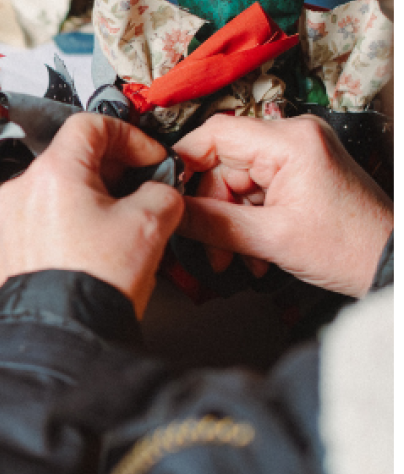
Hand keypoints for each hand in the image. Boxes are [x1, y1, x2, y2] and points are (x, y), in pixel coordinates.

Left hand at [0, 113, 183, 317]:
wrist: (59, 336)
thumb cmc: (97, 282)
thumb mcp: (150, 226)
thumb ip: (161, 193)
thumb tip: (158, 192)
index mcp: (54, 172)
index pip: (91, 125)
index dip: (128, 136)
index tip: (149, 160)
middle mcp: (19, 189)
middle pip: (69, 159)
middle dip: (109, 171)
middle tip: (137, 194)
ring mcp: (4, 219)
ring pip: (51, 192)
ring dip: (84, 199)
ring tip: (111, 229)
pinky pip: (33, 221)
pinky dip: (60, 224)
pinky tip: (82, 250)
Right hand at [174, 114, 392, 296]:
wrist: (391, 263)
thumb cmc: (349, 247)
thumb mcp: (270, 239)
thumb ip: (211, 223)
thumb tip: (168, 211)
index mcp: (290, 141)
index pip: (214, 134)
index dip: (183, 163)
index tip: (168, 195)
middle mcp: (294, 138)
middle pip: (222, 164)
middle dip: (211, 208)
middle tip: (210, 247)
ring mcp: (298, 155)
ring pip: (235, 183)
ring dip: (228, 222)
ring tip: (238, 258)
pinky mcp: (299, 173)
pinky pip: (254, 192)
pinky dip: (247, 221)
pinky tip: (255, 250)